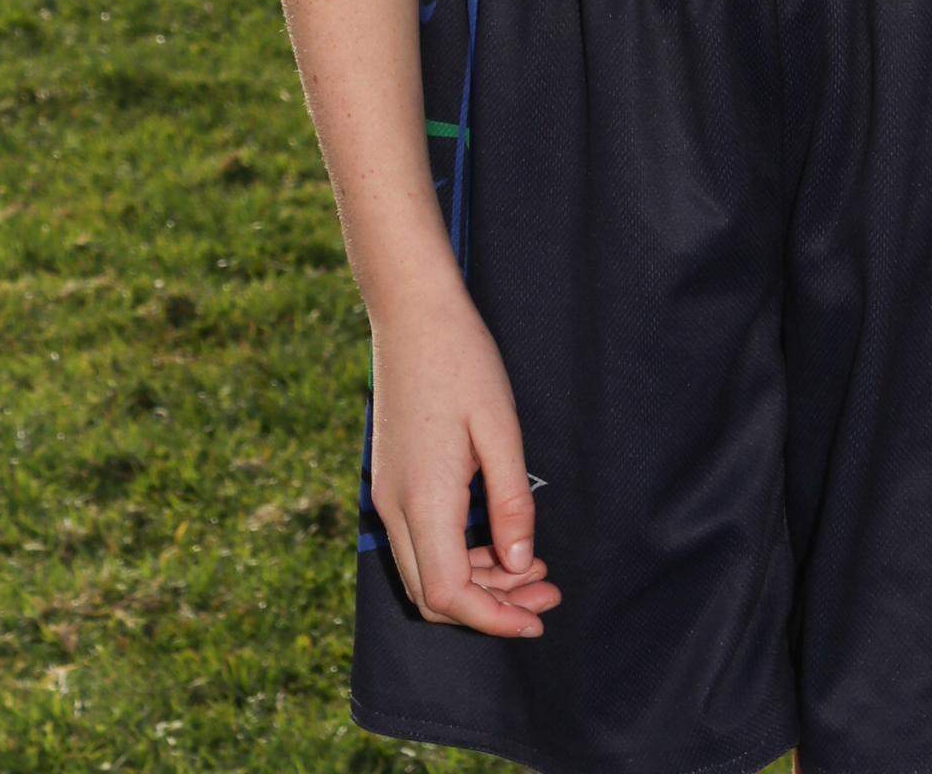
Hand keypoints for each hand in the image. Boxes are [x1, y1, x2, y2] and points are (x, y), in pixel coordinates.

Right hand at [368, 278, 562, 634]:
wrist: (411, 312)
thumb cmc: (462, 360)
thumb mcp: (500, 430)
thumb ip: (511, 503)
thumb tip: (520, 565)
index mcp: (423, 499)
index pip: (450, 595)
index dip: (495, 619)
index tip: (537, 617)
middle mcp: (394, 506)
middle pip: (433, 596)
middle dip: (491, 606)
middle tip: (546, 591)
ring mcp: (386, 493)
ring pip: (425, 571)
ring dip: (477, 580)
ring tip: (532, 566)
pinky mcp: (390, 478)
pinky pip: (419, 541)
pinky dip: (458, 553)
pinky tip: (497, 537)